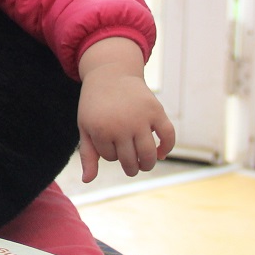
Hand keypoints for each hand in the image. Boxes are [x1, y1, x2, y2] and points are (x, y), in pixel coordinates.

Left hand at [75, 37, 176, 181]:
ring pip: (148, 154)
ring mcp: (140, 118)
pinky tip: (161, 153)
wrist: (110, 73)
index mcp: (101, 130)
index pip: (111, 157)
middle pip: (130, 161)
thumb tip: (87, 181)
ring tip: (145, 164)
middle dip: (131, 167)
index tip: (109, 143)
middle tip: (132, 167)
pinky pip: (168, 135)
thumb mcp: (86, 127)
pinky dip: (167, 148)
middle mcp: (121, 126)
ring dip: (148, 164)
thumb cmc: (95, 104)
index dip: (111, 154)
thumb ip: (87, 155)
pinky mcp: (156, 110)